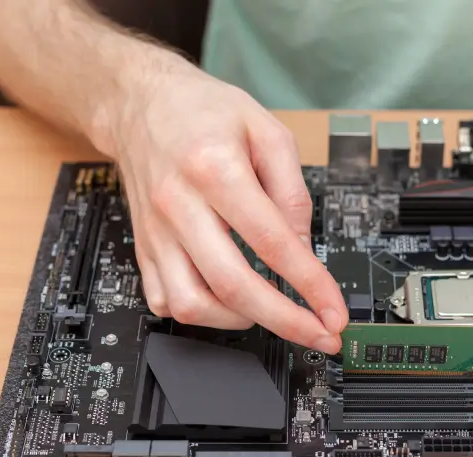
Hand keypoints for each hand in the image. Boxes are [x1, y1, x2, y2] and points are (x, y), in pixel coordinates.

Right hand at [105, 58, 346, 353]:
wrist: (139, 104)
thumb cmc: (204, 112)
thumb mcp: (267, 129)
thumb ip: (292, 190)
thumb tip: (303, 248)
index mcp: (214, 169)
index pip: (271, 242)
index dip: (310, 284)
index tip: (333, 311)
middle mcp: (179, 205)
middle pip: (233, 285)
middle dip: (285, 321)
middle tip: (319, 336)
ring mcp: (155, 232)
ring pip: (192, 304)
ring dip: (241, 320)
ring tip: (270, 310)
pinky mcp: (142, 247)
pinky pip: (165, 301)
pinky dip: (202, 314)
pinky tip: (227, 302)